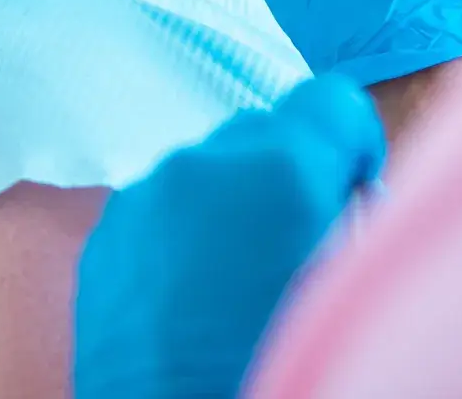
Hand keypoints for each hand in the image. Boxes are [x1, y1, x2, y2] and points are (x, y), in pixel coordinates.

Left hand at [75, 77, 384, 398]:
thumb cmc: (282, 360)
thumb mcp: (350, 277)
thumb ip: (355, 209)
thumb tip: (347, 187)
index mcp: (281, 168)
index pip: (332, 101)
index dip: (351, 147)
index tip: (350, 193)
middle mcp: (205, 165)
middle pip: (264, 129)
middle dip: (286, 174)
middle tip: (293, 248)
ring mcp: (145, 198)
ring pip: (208, 168)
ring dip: (230, 203)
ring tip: (237, 282)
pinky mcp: (106, 237)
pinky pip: (159, 206)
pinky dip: (183, 233)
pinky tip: (193, 297)